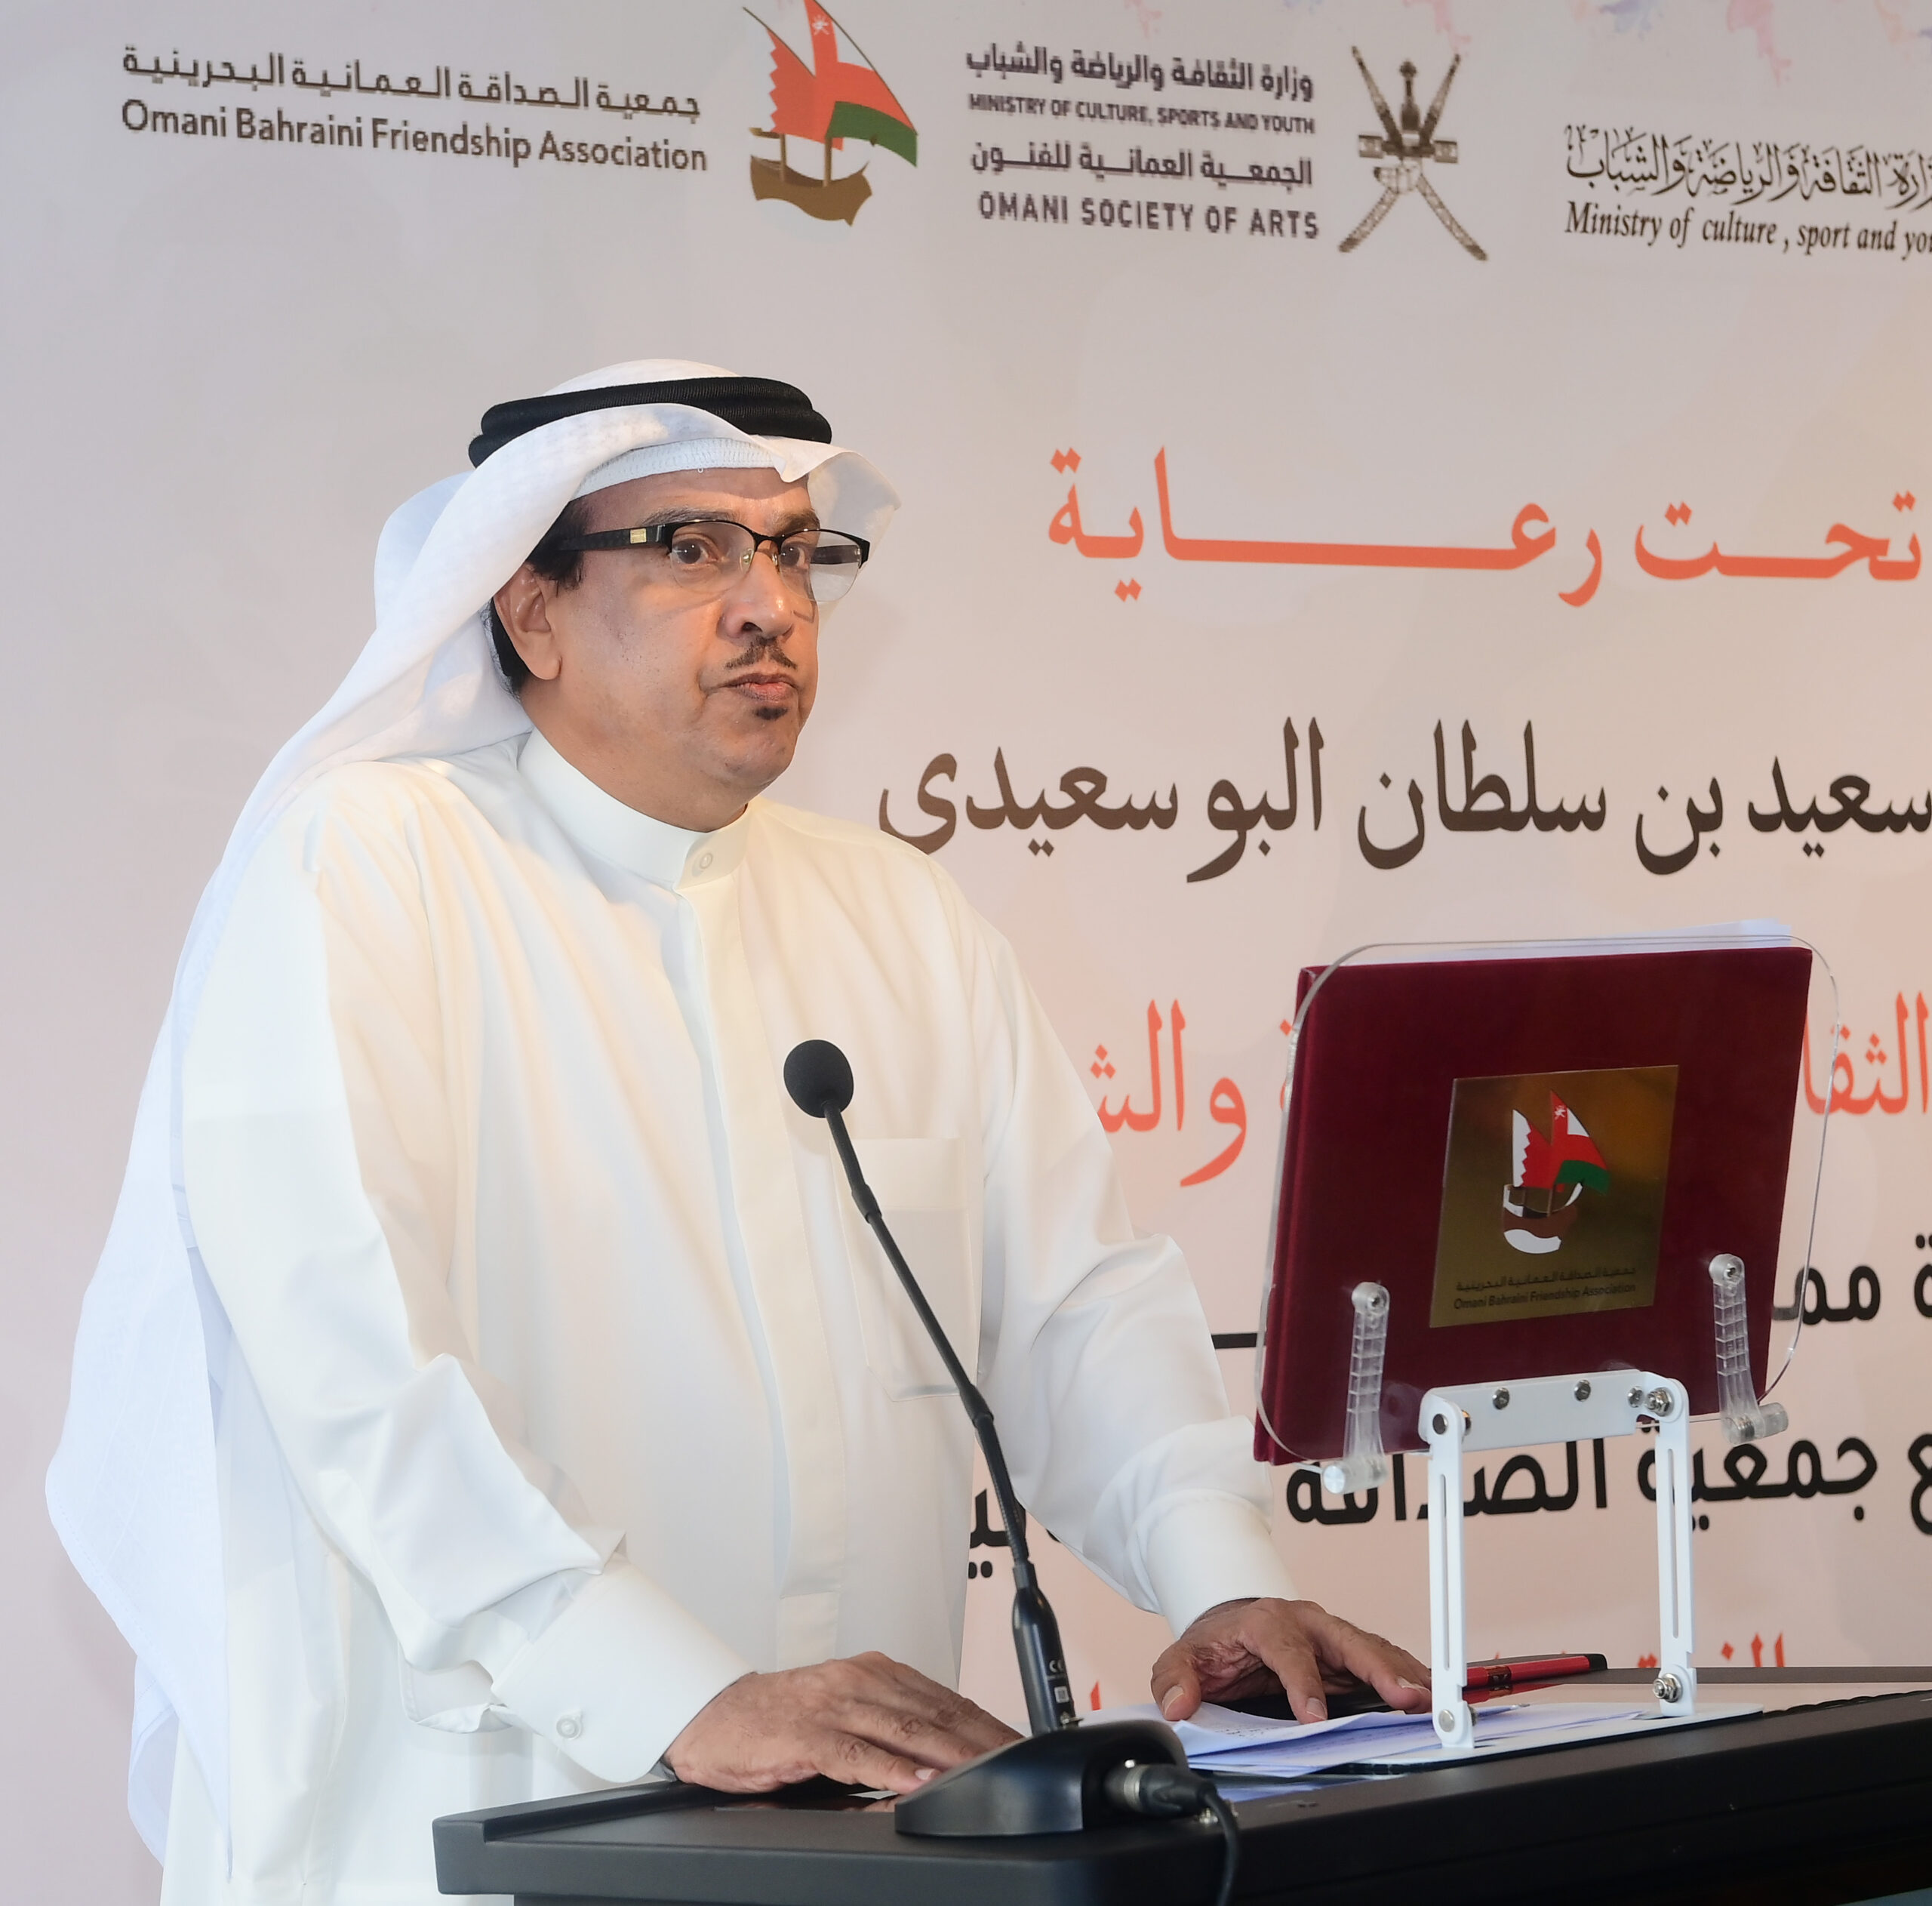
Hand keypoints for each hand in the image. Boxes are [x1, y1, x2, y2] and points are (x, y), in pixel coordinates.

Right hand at [665, 1652, 1020, 1794]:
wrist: (711, 1717)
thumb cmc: (778, 1721)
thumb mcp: (842, 1711)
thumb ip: (886, 1727)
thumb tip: (938, 1759)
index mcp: (871, 1673)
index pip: (942, 1698)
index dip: (983, 1723)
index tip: (1016, 1746)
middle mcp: (857, 1682)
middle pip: (932, 1712)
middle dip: (980, 1740)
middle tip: (1016, 1762)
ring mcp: (832, 1707)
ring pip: (903, 1730)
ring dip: (948, 1754)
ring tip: (983, 1772)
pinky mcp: (806, 1736)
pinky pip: (855, 1754)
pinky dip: (890, 1770)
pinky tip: (917, 1784)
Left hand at [1150, 1598, 1430, 1724]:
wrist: (1230, 1627)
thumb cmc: (1215, 1645)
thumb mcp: (1184, 1658)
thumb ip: (1175, 1679)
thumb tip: (1178, 1704)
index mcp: (1265, 1623)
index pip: (1287, 1651)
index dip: (1301, 1683)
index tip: (1312, 1716)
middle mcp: (1305, 1623)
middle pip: (1345, 1640)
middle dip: (1376, 1667)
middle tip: (1404, 1696)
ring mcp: (1330, 1636)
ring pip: (1371, 1649)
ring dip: (1402, 1674)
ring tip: (1430, 1698)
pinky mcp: (1347, 1653)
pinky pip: (1382, 1661)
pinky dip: (1407, 1676)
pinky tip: (1428, 1694)